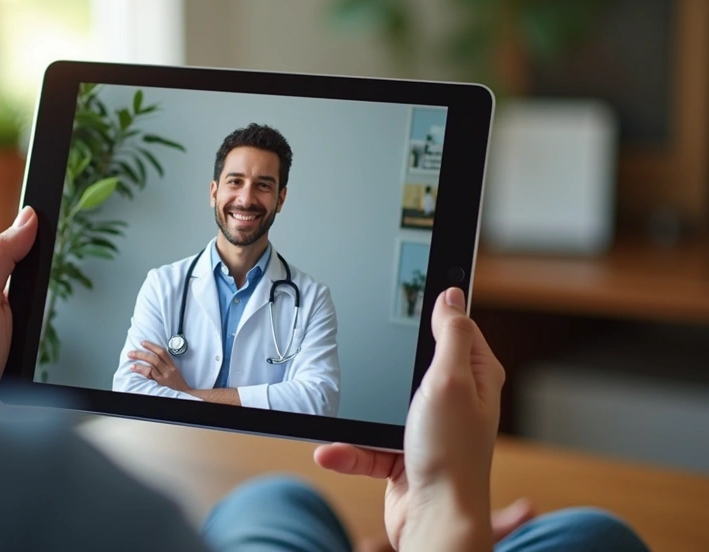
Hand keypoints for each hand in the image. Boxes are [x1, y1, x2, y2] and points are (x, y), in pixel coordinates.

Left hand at [128, 341, 191, 392]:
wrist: (184, 395)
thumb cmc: (177, 384)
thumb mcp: (174, 372)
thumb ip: (165, 365)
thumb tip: (152, 358)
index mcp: (172, 365)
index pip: (162, 352)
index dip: (152, 346)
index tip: (143, 342)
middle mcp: (168, 370)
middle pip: (154, 358)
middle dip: (141, 354)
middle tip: (131, 352)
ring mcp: (164, 378)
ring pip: (151, 367)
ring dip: (139, 363)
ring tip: (131, 361)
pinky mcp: (160, 385)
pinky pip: (150, 376)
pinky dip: (142, 371)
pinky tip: (135, 369)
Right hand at [314, 287, 507, 550]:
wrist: (435, 521)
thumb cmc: (450, 456)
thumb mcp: (452, 381)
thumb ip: (450, 335)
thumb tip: (452, 296)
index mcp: (475, 378)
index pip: (459, 329)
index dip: (440, 308)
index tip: (415, 287)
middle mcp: (453, 402)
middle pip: (415, 363)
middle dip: (387, 363)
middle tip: (368, 350)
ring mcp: (425, 430)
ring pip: (382, 406)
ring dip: (357, 416)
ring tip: (339, 415)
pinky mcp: (400, 457)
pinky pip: (366, 445)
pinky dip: (347, 450)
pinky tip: (331, 450)